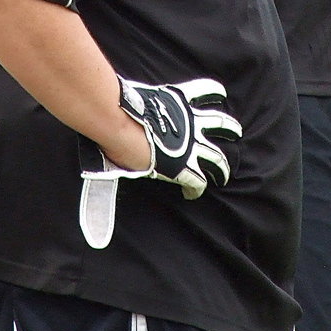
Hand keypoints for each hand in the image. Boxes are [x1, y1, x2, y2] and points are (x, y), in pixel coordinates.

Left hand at [78, 76, 241, 248]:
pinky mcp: (180, 99)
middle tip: (223, 169)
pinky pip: (204, 92)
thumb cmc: (118, 150)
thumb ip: (111, 204)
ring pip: (220, 124)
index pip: (197, 184)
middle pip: (217, 159)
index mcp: (179, 168)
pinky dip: (213, 91)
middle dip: (222, 166)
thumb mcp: (122, 180)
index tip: (191, 193)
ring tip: (235, 130)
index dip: (195, 190)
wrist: (117, 121)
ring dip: (229, 128)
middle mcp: (190, 146)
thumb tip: (95, 238)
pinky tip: (219, 93)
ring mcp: (188, 121)